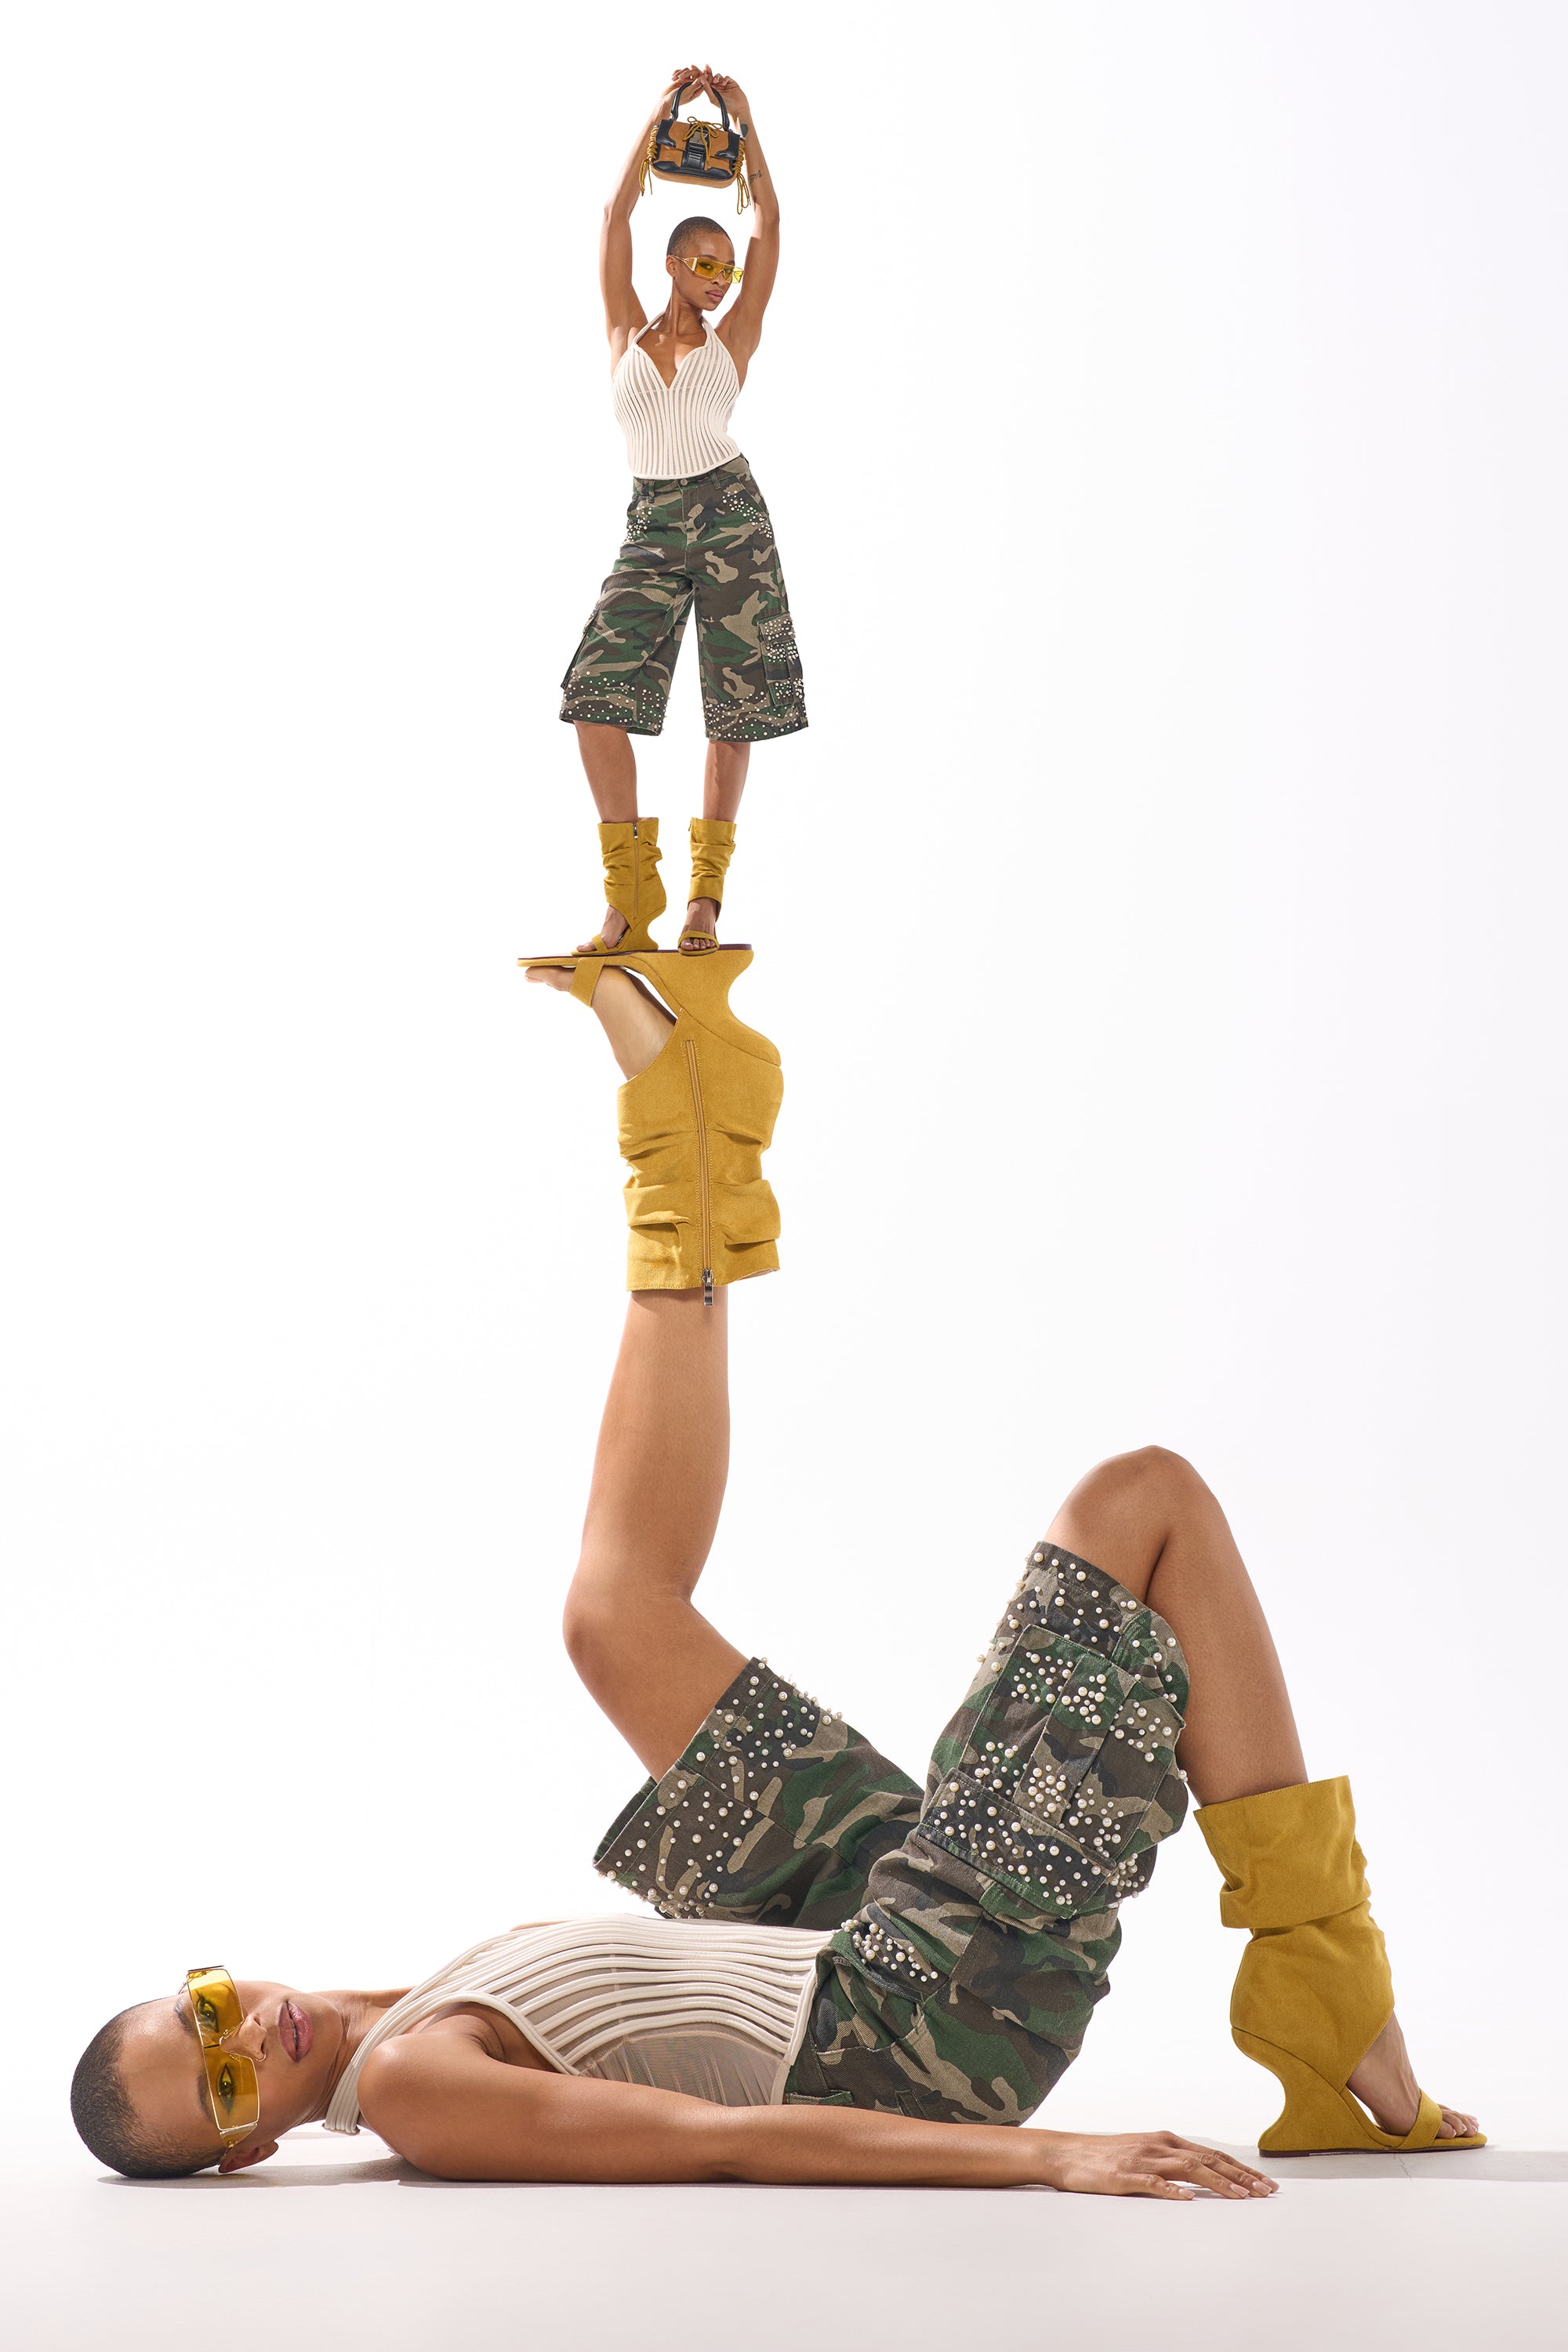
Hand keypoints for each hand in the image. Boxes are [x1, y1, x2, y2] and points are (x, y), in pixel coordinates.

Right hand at [661, 67, 704, 107]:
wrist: (666, 100)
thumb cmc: (677, 99)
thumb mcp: (688, 91)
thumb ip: (696, 84)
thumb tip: (705, 77)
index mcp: (697, 90)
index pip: (703, 80)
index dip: (704, 73)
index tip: (704, 68)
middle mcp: (693, 85)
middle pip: (695, 73)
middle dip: (688, 72)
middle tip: (682, 75)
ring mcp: (686, 82)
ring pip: (687, 71)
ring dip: (680, 73)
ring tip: (674, 78)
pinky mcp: (680, 79)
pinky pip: (681, 71)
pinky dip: (676, 73)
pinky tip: (672, 78)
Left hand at [701, 68, 750, 118]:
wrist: (738, 109)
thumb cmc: (725, 107)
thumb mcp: (713, 98)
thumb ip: (707, 89)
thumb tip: (701, 79)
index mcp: (712, 91)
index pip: (706, 82)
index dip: (704, 76)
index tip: (701, 71)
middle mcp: (718, 87)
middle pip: (712, 77)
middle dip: (709, 72)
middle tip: (706, 67)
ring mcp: (725, 85)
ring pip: (719, 76)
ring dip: (716, 77)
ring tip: (715, 81)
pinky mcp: (731, 83)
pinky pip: (727, 78)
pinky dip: (725, 79)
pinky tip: (724, 84)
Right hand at [1040, 2130, 1277, 2200]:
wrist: (1066, 2154)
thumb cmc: (1105, 2158)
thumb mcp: (1143, 2154)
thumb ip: (1169, 2163)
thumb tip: (1200, 2180)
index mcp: (1165, 2141)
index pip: (1212, 2155)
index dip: (1240, 2169)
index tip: (1263, 2183)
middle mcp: (1159, 2146)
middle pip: (1208, 2160)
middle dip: (1241, 2177)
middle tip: (1266, 2192)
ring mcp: (1142, 2159)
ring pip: (1188, 2169)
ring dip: (1217, 2183)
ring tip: (1241, 2197)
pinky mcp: (1124, 2176)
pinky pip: (1152, 2183)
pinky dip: (1172, 2190)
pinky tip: (1187, 2199)